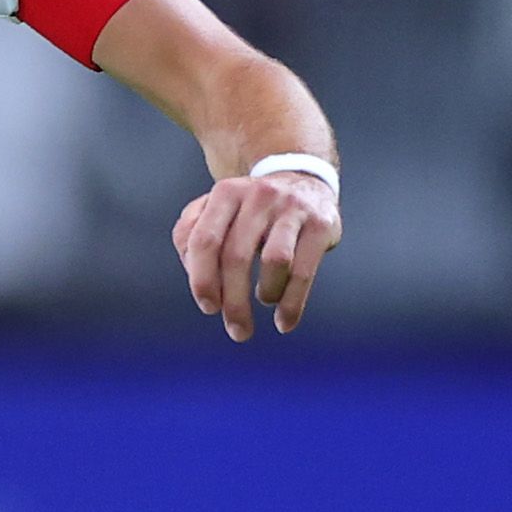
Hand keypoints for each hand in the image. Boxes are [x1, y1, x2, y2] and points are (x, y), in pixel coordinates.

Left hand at [173, 166, 340, 341]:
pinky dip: (292, 303)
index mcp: (226, 193)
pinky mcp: (321, 224)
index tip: (209, 307)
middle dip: (234, 301)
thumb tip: (193, 273)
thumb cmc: (250, 209)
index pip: (204, 240)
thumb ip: (190, 235)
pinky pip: (303, 271)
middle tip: (237, 330)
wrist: (304, 180)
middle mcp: (258, 195)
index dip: (202, 279)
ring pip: (274, 261)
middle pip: (237, 256)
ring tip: (265, 300)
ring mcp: (292, 207)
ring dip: (266, 294)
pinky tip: (284, 322)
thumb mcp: (216, 209)